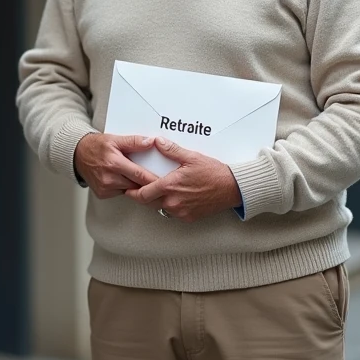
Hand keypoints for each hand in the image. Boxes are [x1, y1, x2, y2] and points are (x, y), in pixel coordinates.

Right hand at [73, 133, 158, 198]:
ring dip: (136, 185)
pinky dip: (125, 187)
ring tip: (141, 177)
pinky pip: (120, 192)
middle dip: (147, 183)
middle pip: (136, 185)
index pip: (139, 175)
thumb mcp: (115, 139)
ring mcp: (105, 188)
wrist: (78, 155)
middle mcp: (109, 178)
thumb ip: (134, 141)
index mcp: (114, 164)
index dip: (154, 179)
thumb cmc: (97, 146)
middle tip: (161, 181)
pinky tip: (125, 179)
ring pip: (129, 190)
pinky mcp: (102, 194)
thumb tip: (151, 142)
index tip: (165, 180)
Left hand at [125, 137, 241, 222]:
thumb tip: (157, 141)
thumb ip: (171, 150)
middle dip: (141, 196)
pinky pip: (172, 213)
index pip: (143, 193)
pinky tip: (172, 196)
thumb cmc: (213, 172)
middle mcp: (173, 202)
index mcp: (170, 186)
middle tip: (137, 188)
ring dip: (155, 201)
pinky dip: (169, 206)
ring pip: (159, 208)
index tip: (128, 187)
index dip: (132, 191)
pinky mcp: (188, 217)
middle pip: (148, 203)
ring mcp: (181, 212)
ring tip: (156, 190)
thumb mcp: (191, 157)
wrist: (232, 188)